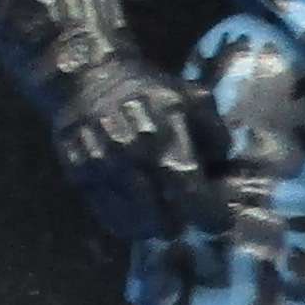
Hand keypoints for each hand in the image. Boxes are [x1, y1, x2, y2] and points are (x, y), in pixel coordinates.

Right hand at [51, 58, 223, 243]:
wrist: (89, 77)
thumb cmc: (149, 92)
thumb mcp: (191, 98)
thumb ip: (214, 133)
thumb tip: (225, 170)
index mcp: (166, 126)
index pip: (190, 185)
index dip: (209, 213)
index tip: (219, 223)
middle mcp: (133, 147)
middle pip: (162, 212)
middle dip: (180, 222)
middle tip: (185, 220)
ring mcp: (103, 161)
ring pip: (134, 220)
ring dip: (153, 227)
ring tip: (162, 224)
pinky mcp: (79, 172)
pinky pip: (107, 214)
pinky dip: (126, 224)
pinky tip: (137, 222)